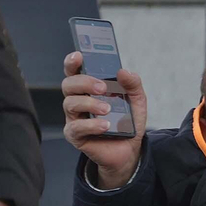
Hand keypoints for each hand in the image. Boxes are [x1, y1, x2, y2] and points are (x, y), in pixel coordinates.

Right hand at [61, 52, 146, 187]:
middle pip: (69, 84)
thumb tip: (124, 72)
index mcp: (88, 89)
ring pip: (70, 103)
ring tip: (107, 109)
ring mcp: (74, 117)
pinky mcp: (75, 135)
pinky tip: (105, 125)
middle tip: (102, 88)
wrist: (130, 150)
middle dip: (84, 82)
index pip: (74, 71)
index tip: (79, 56)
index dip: (73, 62)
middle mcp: (78, 100)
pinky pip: (76, 127)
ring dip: (90, 104)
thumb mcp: (137, 102)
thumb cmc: (127, 123)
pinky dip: (91, 124)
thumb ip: (133, 85)